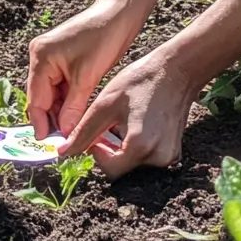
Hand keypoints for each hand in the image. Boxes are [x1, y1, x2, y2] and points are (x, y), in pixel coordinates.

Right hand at [27, 0, 141, 139]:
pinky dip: (69, 99)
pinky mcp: (63, 58)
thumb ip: (72, 107)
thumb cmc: (103, 38)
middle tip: (67, 141)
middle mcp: (41, 56)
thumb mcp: (87, 78)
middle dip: (54, 118)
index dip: (42, 124)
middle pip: (42, 98)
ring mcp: (51, 56)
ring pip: (52, 93)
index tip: (50, 146)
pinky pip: (61, 85)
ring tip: (75, 129)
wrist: (118, 13)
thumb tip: (64, 134)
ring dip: (63, 110)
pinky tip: (79, 112)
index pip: (36, 100)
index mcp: (41, 57)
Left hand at [58, 46, 201, 178]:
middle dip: (109, 150)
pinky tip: (137, 124)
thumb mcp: (107, 103)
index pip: (109, 170)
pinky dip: (136, 146)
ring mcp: (169, 156)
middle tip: (109, 125)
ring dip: (122, 148)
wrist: (177, 71)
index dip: (97, 153)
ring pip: (133, 163)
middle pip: (122, 167)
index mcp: (140, 146)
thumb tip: (63, 152)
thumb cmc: (141, 81)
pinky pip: (147, 157)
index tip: (96, 133)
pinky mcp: (174, 152)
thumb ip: (84, 131)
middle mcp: (158, 157)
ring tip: (123, 122)